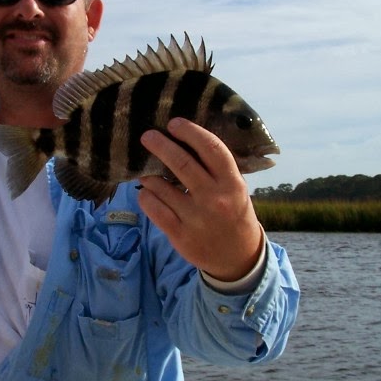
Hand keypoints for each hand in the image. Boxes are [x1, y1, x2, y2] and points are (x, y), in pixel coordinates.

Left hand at [138, 118, 264, 281]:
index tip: (174, 123)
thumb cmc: (233, 213)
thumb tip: (187, 140)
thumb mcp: (236, 189)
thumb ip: (217, 169)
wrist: (237, 257)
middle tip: (147, 136)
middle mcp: (214, 199)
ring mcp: (195, 218)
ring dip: (148, 174)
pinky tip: (147, 191)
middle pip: (182, 163)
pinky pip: (153, 209)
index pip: (212, 149)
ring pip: (161, 187)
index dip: (191, 132)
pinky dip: (146, 196)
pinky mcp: (179, 235)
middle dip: (161, 145)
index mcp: (232, 183)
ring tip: (143, 167)